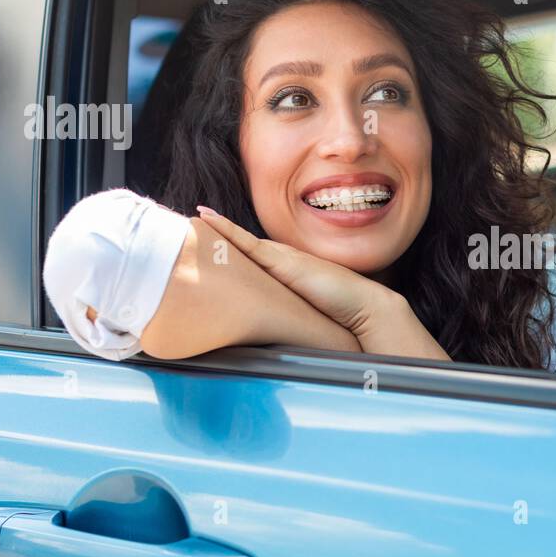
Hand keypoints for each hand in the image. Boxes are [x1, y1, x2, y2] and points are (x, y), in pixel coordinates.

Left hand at [195, 207, 449, 360]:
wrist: (362, 305)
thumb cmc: (341, 315)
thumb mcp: (307, 315)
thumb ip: (292, 318)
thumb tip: (281, 338)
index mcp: (288, 271)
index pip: (255, 257)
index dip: (235, 248)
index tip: (216, 243)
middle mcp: (282, 259)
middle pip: (243, 245)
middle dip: (220, 234)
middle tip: (193, 226)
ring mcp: (280, 257)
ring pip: (240, 240)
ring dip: (217, 228)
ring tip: (193, 219)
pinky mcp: (279, 260)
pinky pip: (243, 241)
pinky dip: (224, 229)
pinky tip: (205, 219)